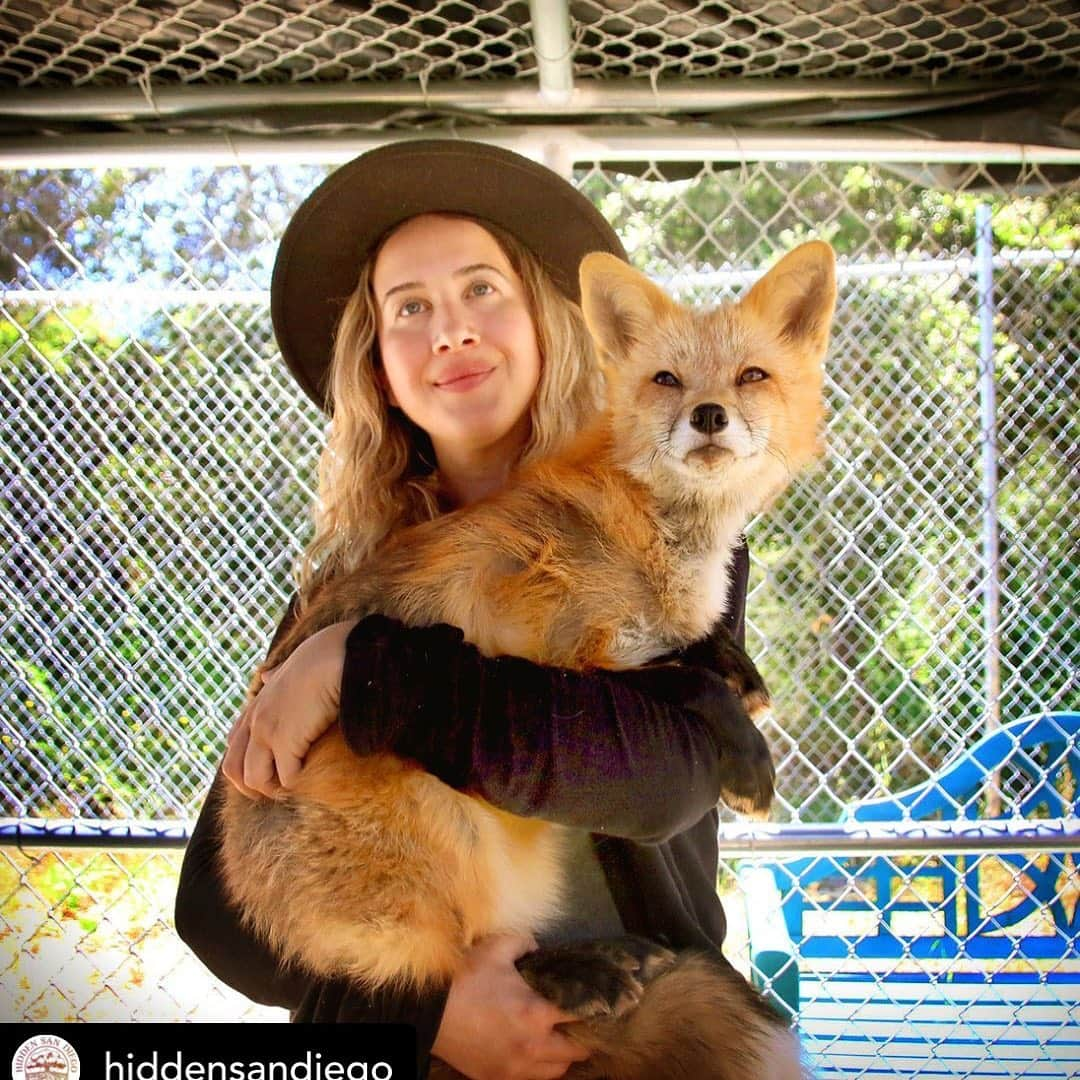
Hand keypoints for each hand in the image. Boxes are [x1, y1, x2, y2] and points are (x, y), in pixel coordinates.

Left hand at [222, 619, 357, 798]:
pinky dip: (299, 785)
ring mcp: (266, 731)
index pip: (234, 744)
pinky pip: (286, 779)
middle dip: (252, 787)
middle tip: (278, 791)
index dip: (247, 764)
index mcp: (256, 704)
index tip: (270, 770)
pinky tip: (312, 780)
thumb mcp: (291, 666)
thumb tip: (267, 675)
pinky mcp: (286, 742)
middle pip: (233, 769)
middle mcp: (255, 719)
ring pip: (254, 780)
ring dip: (275, 790)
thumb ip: (277, 674)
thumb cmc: (324, 657)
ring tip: (297, 790)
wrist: (340, 655)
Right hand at [432, 934, 589, 1079]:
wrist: (429, 1012)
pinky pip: (533, 1079)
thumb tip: (539, 948)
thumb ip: (526, 942)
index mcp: (537, 1014)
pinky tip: (533, 1049)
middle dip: (582, 1034)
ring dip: (563, 1053)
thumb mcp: (497, 947)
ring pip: (558, 1070)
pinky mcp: (498, 1079)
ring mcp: (516, 1069)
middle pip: (577, 1050)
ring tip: (557, 1036)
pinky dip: (540, 1066)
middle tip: (579, 1019)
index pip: (582, 1016)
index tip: (597, 999)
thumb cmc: (465, 978)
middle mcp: (533, 1047)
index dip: (594, 1007)